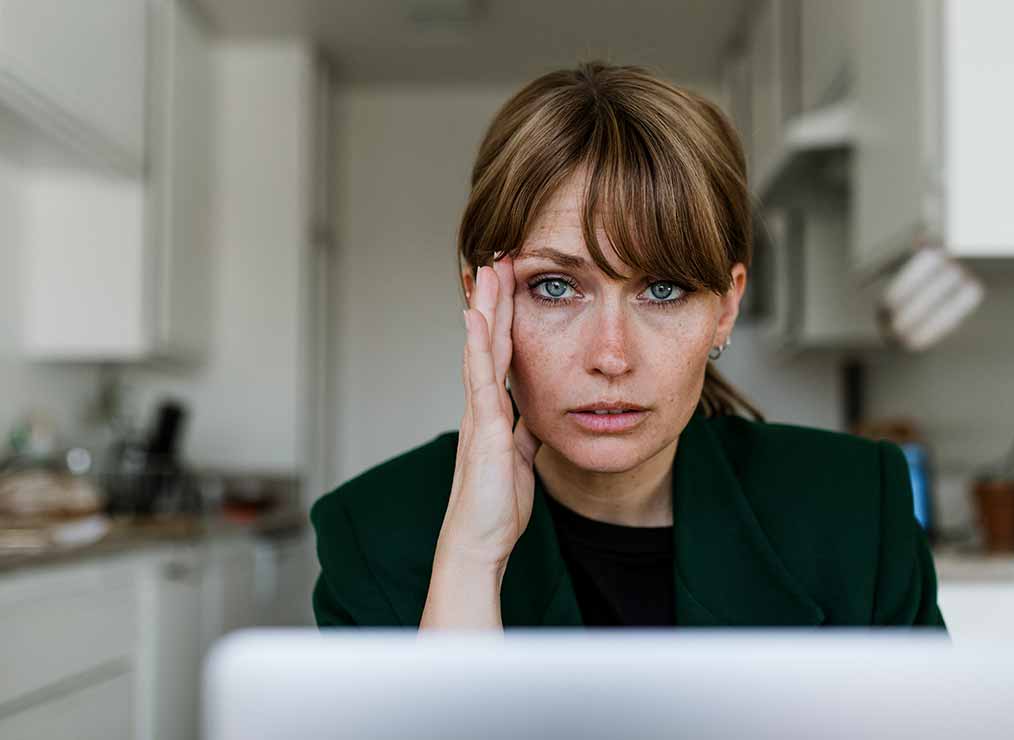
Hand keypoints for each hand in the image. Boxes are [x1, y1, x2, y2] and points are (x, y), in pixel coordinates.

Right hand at [438, 255, 541, 569]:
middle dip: (493, 300)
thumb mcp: (520, 462)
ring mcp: (477, 415)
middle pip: (488, 342)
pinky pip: (479, 380)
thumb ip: (525, 434)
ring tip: (488, 270)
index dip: (506, 320)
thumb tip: (537, 416)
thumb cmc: (494, 510)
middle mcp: (480, 407)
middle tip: (497, 258)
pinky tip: (476, 318)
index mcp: (492, 414)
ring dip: (484, 309)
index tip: (509, 286)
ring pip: (480, 350)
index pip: (502, 355)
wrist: (476, 545)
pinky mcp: (481, 429)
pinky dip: (477, 347)